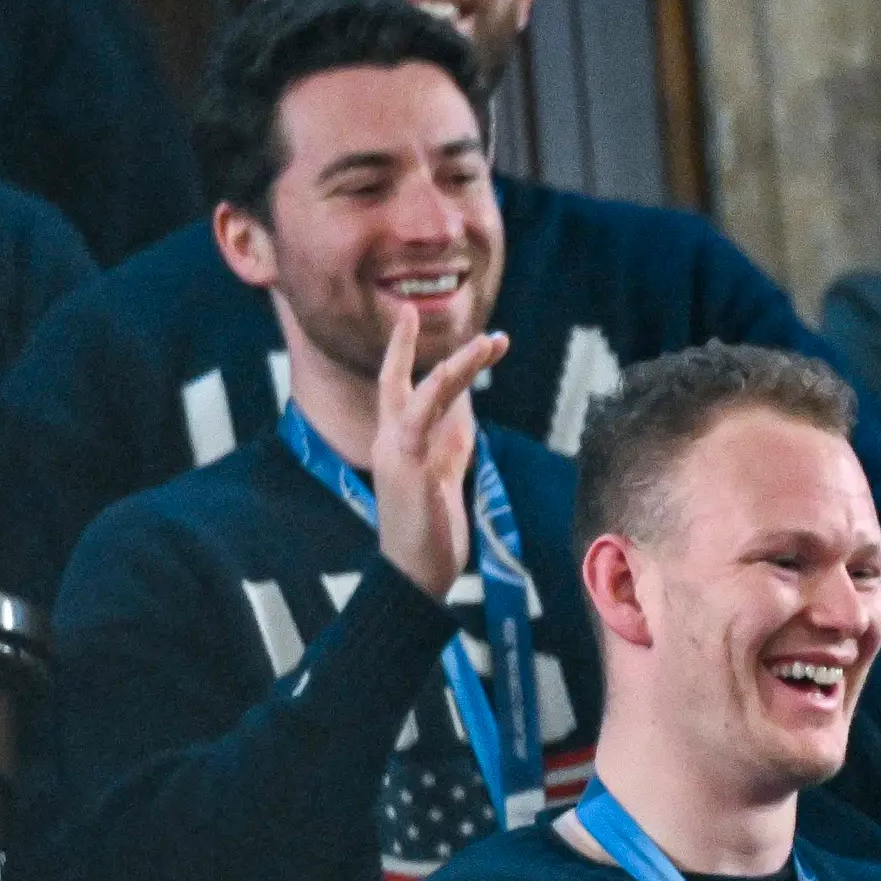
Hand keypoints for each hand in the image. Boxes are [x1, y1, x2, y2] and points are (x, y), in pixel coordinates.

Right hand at [369, 306, 506, 599]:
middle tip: (413, 306)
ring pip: (423, 394)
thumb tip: (464, 405)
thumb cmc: (431, 529)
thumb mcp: (445, 473)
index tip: (409, 314)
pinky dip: (446, 397)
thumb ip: (451, 438)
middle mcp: (389, 440)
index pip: (397, 387)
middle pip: (395, 380)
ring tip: (490, 342)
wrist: (413, 574)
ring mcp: (396, 453)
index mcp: (397, 441)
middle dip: (405, 344)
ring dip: (460, 365)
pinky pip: (424, 424)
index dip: (402, 351)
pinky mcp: (409, 470)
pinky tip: (467, 375)